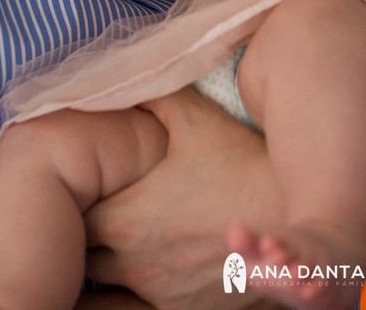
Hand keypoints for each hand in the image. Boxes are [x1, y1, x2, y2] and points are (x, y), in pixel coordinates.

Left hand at [82, 88, 285, 309]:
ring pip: (112, 285)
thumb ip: (154, 98)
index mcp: (125, 218)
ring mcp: (157, 291)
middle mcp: (132, 263)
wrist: (293, 221)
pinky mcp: (181, 309)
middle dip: (92, 237)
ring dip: (118, 264)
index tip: (95, 189)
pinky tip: (168, 261)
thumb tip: (126, 78)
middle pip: (86, 257)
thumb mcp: (196, 119)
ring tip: (141, 239)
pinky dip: (147, 285)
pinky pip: (142, 303)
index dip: (78, 203)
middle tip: (112, 213)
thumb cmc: (242, 166)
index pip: (71, 220)